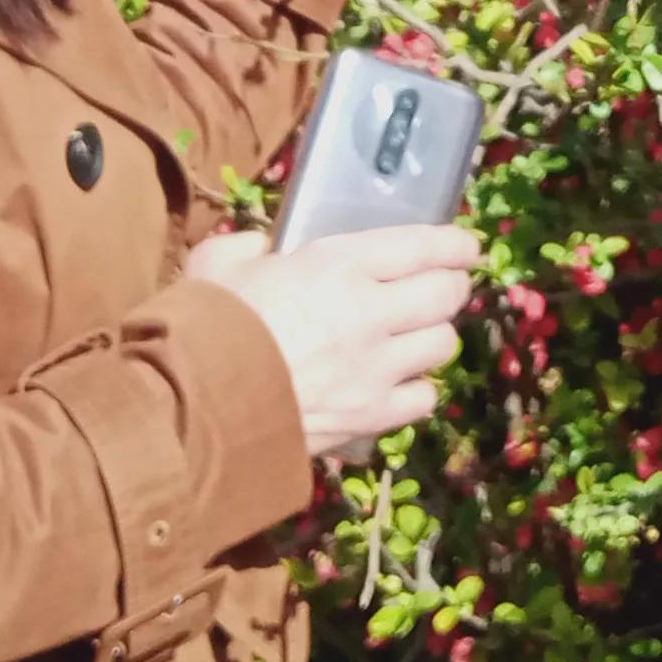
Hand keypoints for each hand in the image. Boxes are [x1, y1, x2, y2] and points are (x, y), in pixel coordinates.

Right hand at [189, 221, 480, 458]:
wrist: (194, 408)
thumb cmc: (204, 326)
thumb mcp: (217, 264)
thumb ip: (247, 247)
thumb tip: (260, 248)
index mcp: (338, 265)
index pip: (422, 246)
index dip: (454, 243)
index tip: (467, 246)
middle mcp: (371, 313)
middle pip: (445, 294)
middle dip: (452, 285)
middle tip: (445, 285)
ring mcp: (376, 369)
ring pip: (441, 345)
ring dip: (434, 336)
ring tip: (418, 335)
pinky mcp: (370, 417)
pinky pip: (422, 399)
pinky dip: (417, 389)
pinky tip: (400, 384)